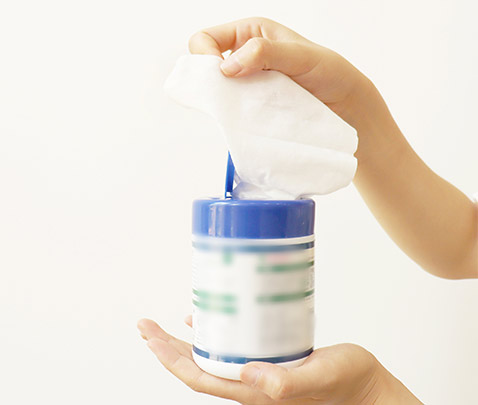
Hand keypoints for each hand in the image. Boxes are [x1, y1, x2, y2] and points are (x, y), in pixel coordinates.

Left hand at [137, 318, 421, 404]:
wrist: (367, 388)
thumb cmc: (348, 385)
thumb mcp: (320, 378)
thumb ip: (287, 383)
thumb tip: (249, 377)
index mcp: (253, 391)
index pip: (198, 376)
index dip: (169, 356)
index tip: (149, 334)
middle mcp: (250, 383)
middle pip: (197, 366)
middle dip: (167, 347)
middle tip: (147, 325)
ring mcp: (259, 372)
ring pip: (212, 356)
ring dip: (185, 342)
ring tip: (167, 324)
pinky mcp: (272, 358)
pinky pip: (234, 346)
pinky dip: (217, 332)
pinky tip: (213, 318)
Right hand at [189, 17, 477, 278]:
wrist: (348, 111)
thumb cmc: (332, 76)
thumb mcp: (302, 57)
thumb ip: (266, 53)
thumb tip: (226, 66)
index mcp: (252, 33)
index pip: (207, 39)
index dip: (204, 55)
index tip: (219, 74)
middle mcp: (246, 57)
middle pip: (205, 65)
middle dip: (209, 79)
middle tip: (229, 94)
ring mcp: (249, 85)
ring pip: (216, 91)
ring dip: (222, 99)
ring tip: (242, 107)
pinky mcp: (254, 109)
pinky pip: (230, 112)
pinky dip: (231, 115)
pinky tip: (245, 119)